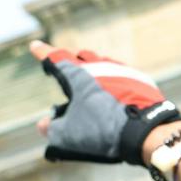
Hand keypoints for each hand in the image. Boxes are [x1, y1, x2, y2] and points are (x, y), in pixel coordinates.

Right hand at [29, 40, 180, 165]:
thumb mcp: (69, 134)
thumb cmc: (102, 130)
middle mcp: (99, 66)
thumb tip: (44, 125)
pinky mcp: (140, 80)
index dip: (42, 52)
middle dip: (70, 61)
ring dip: (94, 69)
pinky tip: (114, 91)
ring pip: (103, 63)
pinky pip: (122, 75)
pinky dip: (114, 81)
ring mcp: (122, 71)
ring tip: (90, 80)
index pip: (54, 58)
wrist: (145, 130)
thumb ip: (52, 128)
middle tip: (65, 68)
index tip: (35, 46)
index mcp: (78, 74)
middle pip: (80, 57)